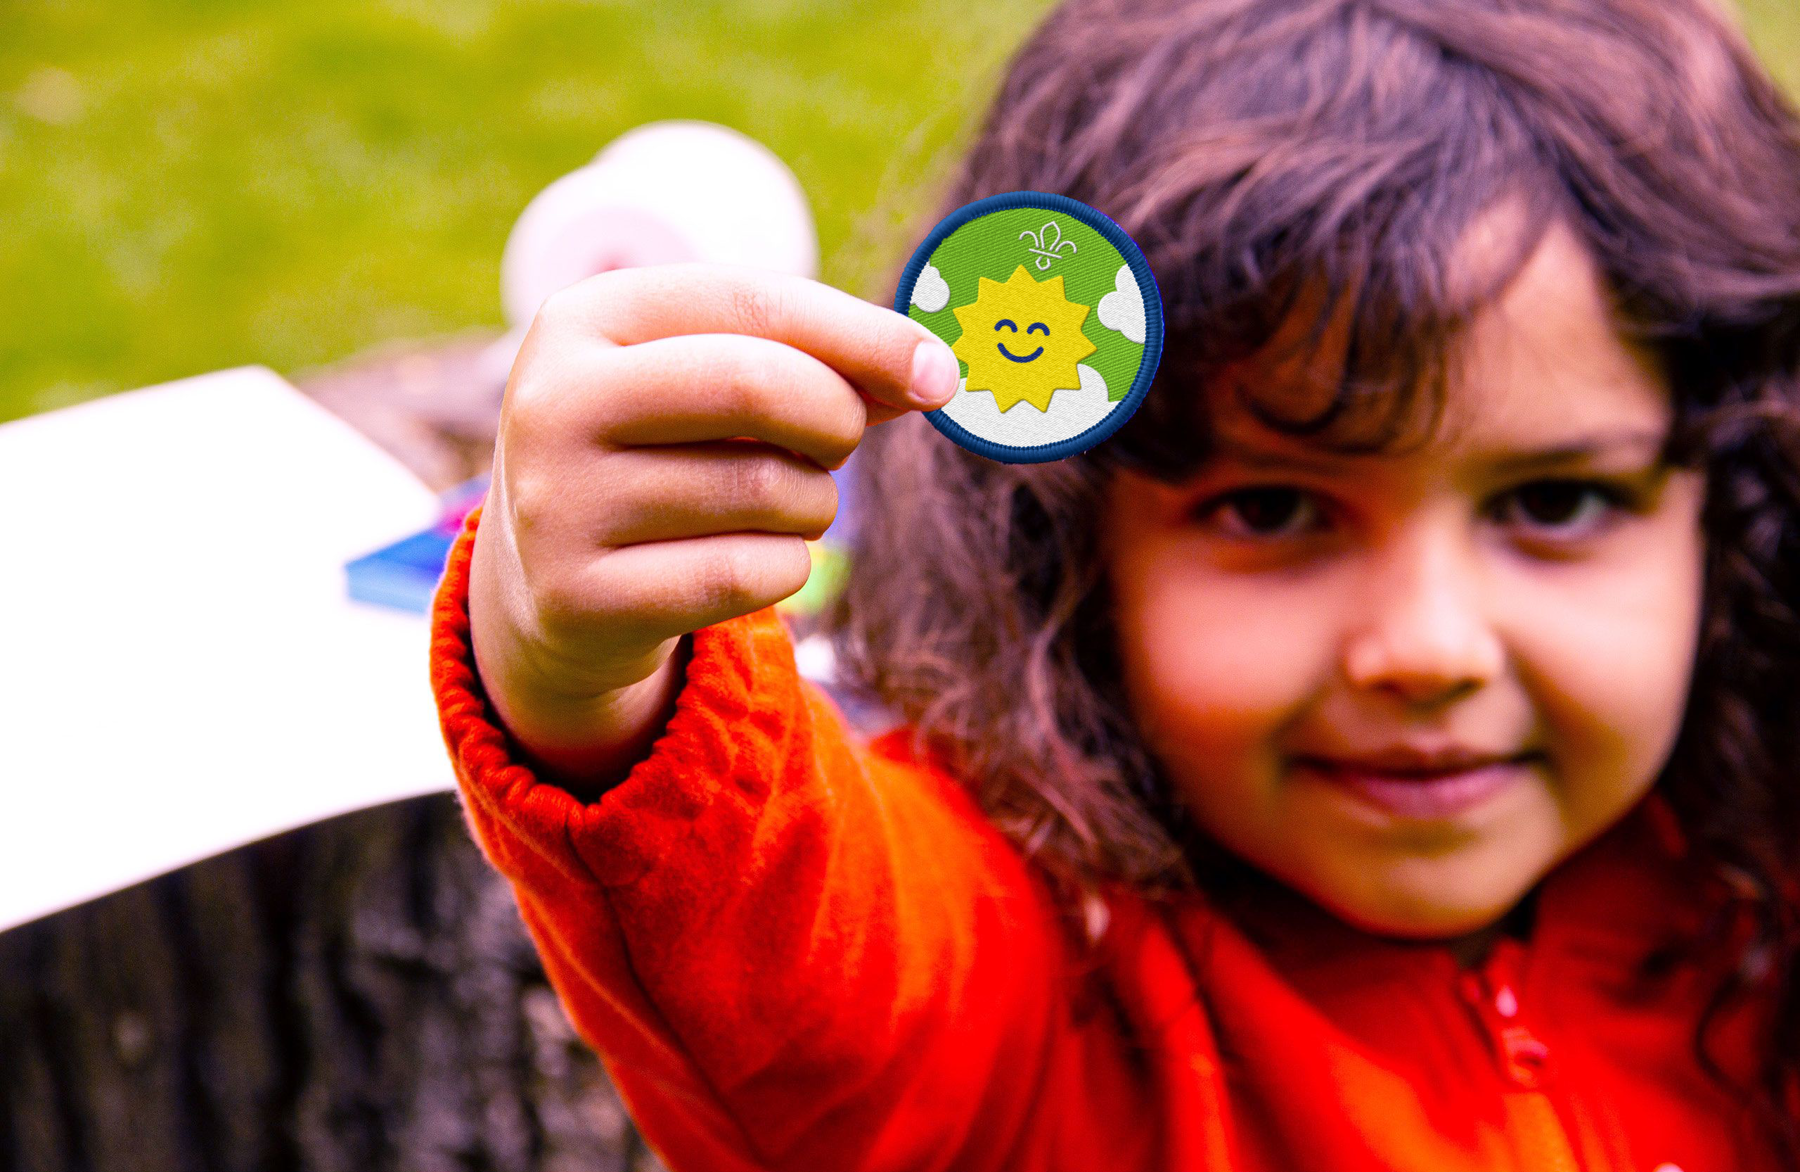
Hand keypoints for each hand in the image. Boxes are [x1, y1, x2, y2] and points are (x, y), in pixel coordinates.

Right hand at [466, 262, 959, 785]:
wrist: (555, 587)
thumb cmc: (665, 455)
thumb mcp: (712, 384)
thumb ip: (814, 361)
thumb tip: (930, 372)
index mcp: (584, 317)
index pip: (750, 300)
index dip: (862, 334)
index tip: (940, 373)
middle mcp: (551, 402)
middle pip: (756, 385)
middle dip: (835, 417)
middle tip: (841, 443)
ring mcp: (555, 504)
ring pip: (765, 490)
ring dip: (812, 503)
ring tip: (777, 504)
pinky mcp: (579, 599)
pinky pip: (749, 575)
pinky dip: (786, 568)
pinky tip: (750, 561)